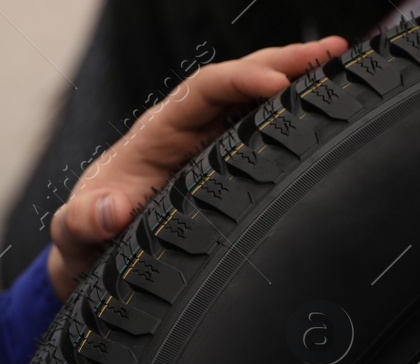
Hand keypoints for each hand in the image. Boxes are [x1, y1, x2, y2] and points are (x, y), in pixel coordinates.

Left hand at [45, 36, 348, 299]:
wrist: (91, 255)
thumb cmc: (84, 237)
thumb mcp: (74, 233)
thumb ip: (83, 222)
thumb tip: (110, 211)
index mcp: (155, 137)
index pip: (202, 93)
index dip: (238, 82)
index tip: (275, 82)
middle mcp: (185, 132)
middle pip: (239, 83)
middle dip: (284, 63)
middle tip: (333, 52)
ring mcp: (207, 148)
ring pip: (256, 104)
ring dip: (298, 83)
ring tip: (345, 66)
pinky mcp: (223, 168)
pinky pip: (261, 134)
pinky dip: (294, 117)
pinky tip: (328, 109)